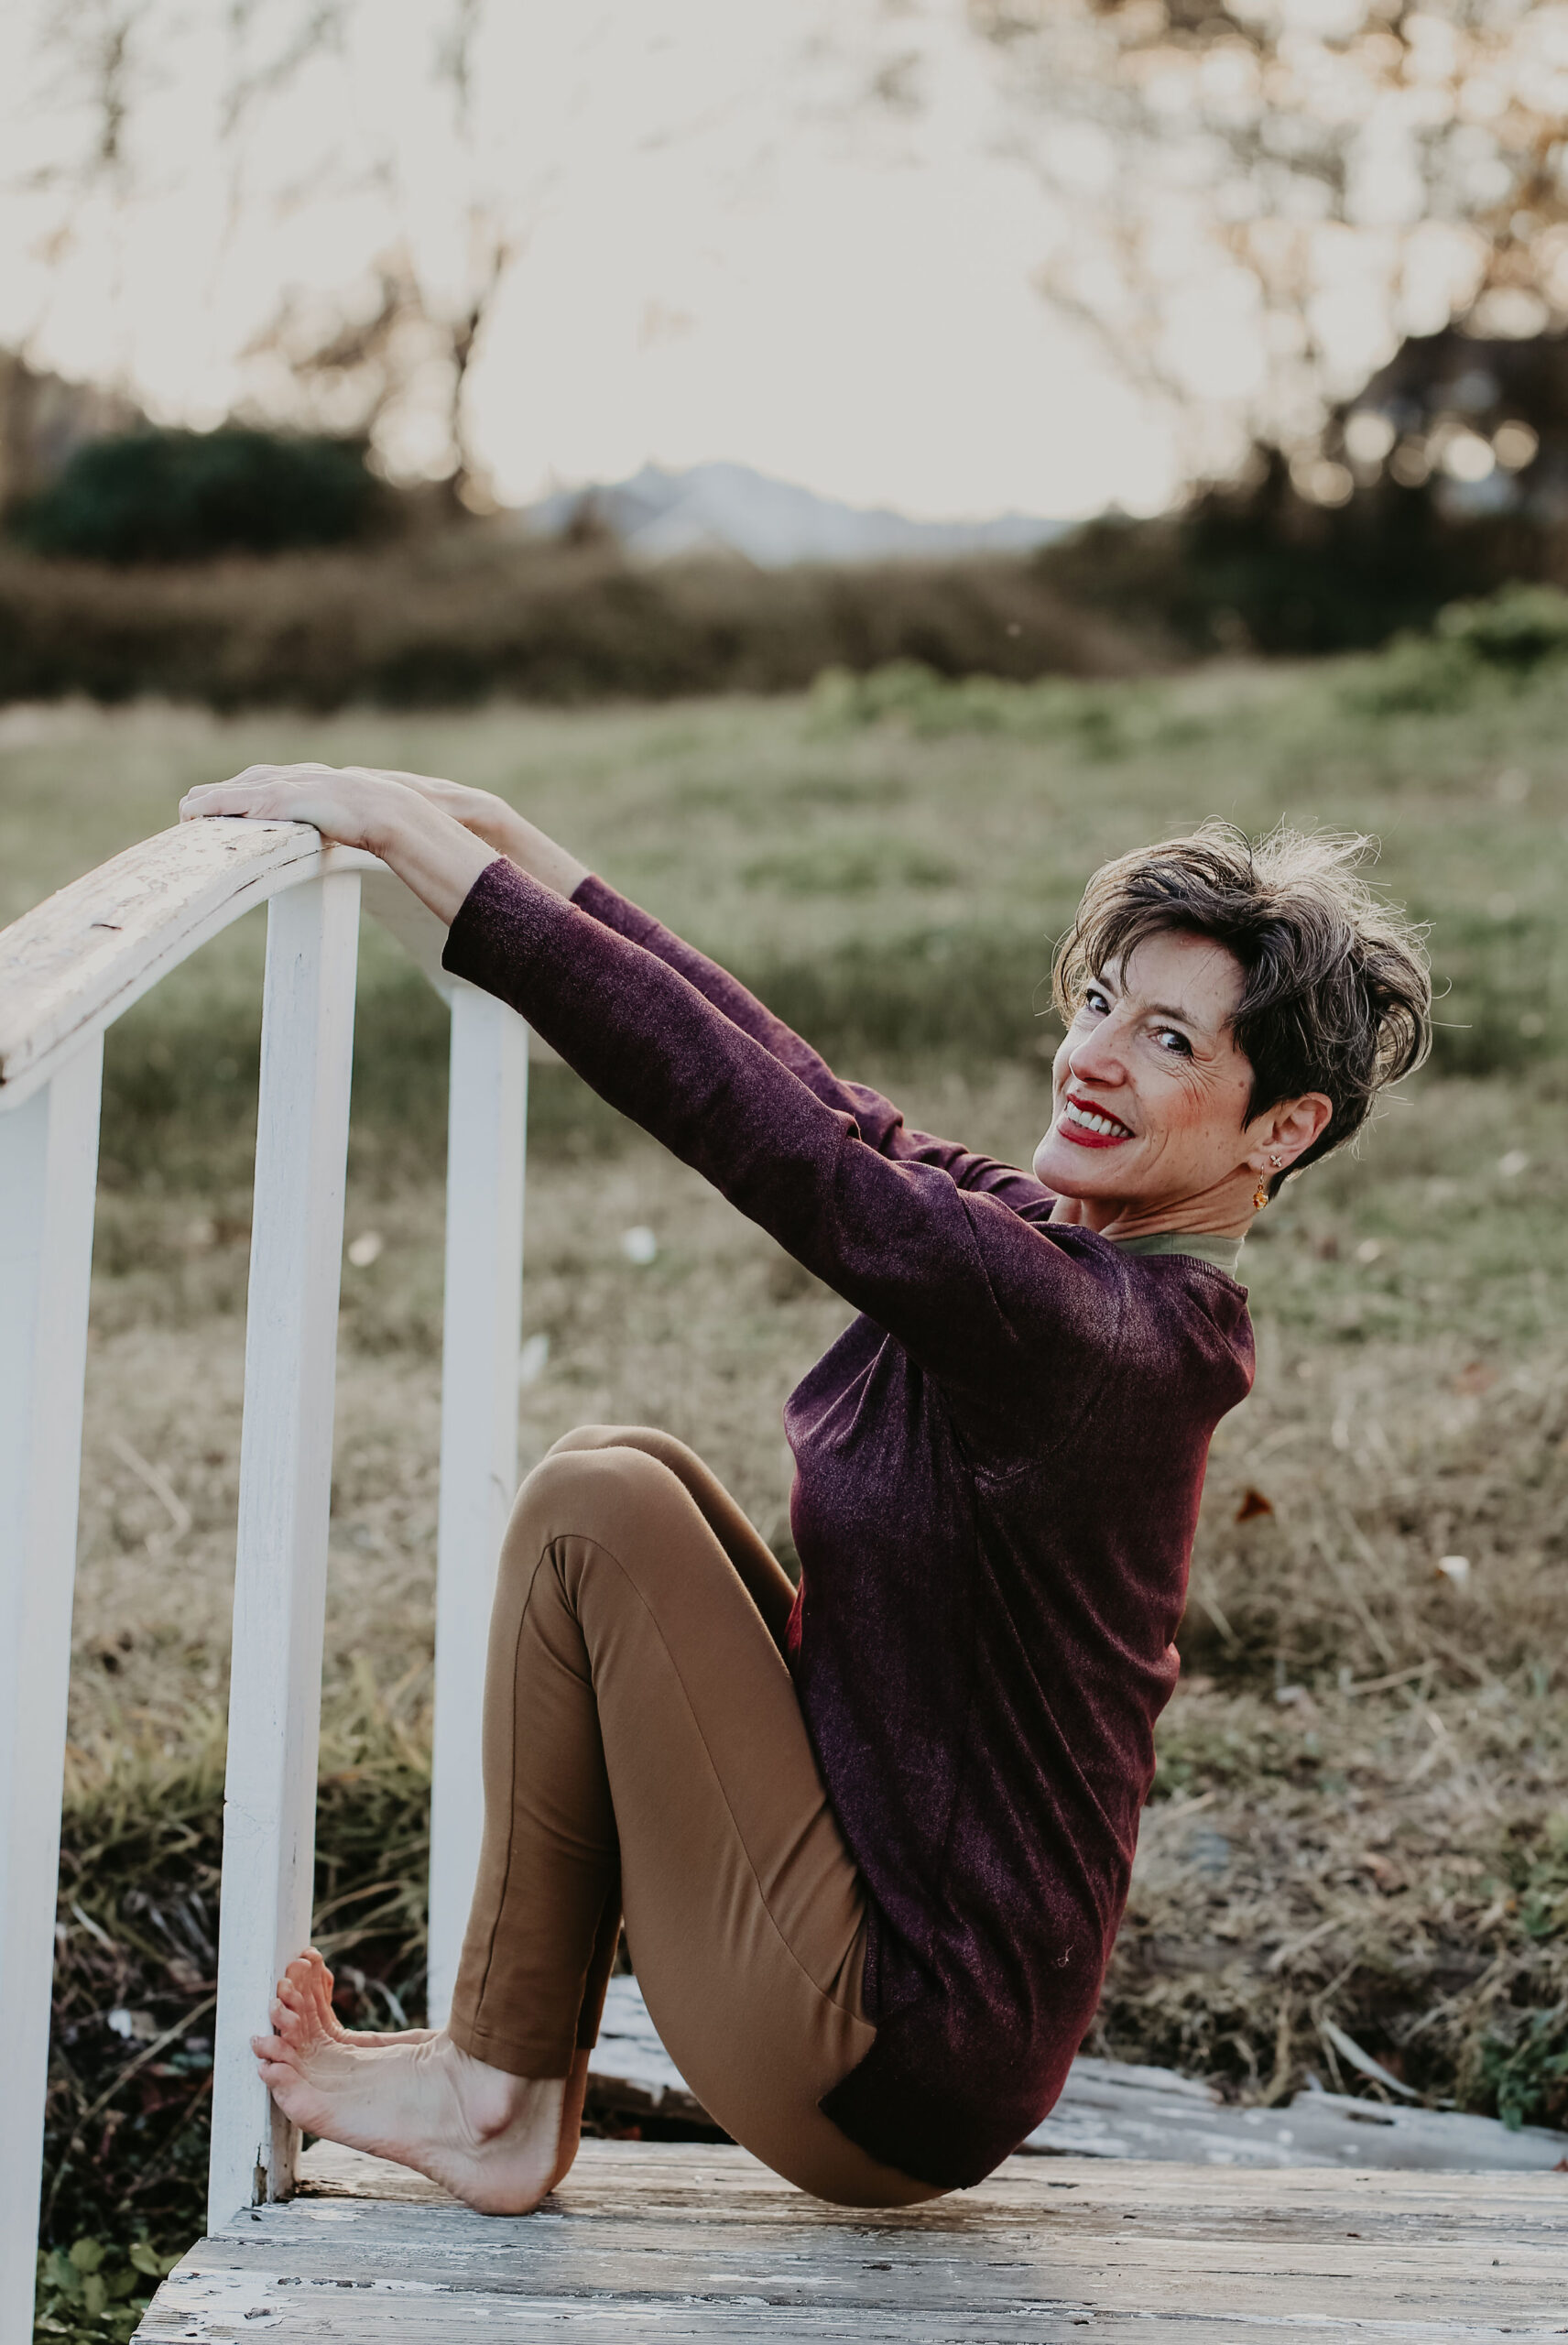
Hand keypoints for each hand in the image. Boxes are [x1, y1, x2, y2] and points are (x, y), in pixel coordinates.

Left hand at [180, 761, 497, 923]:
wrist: (404, 814)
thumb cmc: (398, 827)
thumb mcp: (370, 833)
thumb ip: (360, 838)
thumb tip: (372, 862)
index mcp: (327, 788)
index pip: (282, 785)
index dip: (254, 795)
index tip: (231, 806)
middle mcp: (308, 781)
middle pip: (257, 781)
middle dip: (224, 793)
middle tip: (192, 808)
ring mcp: (298, 787)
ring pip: (247, 790)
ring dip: (215, 800)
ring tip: (188, 812)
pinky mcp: (291, 799)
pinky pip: (248, 802)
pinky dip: (223, 807)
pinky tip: (200, 815)